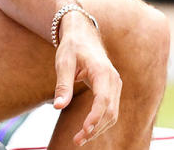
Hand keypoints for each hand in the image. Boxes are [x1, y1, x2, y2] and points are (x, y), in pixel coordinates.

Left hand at [53, 12, 121, 145]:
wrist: (82, 34)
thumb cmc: (72, 47)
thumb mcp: (63, 62)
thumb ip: (63, 85)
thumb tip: (58, 106)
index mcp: (103, 72)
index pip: (103, 100)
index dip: (95, 117)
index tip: (84, 130)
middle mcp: (113, 79)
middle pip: (110, 110)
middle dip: (95, 128)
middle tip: (78, 140)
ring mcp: (115, 84)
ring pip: (112, 113)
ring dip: (98, 128)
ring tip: (80, 139)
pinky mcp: (112, 88)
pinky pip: (110, 109)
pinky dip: (101, 121)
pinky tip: (87, 129)